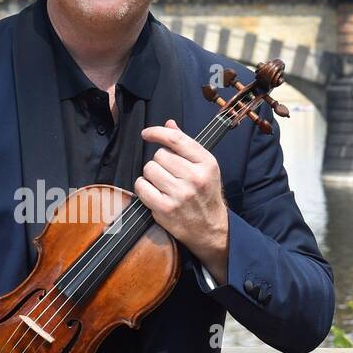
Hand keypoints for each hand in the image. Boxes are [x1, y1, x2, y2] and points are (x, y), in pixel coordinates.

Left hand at [136, 119, 229, 284]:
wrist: (211, 228)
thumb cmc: (206, 195)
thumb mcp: (205, 167)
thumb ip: (186, 145)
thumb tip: (169, 124)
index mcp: (206, 163)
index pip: (176, 139)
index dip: (157, 132)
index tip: (147, 133)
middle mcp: (194, 177)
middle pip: (160, 155)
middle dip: (159, 162)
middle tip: (168, 173)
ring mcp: (179, 194)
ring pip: (149, 169)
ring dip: (151, 175)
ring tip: (162, 184)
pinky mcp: (165, 208)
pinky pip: (142, 187)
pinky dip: (144, 188)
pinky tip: (154, 192)